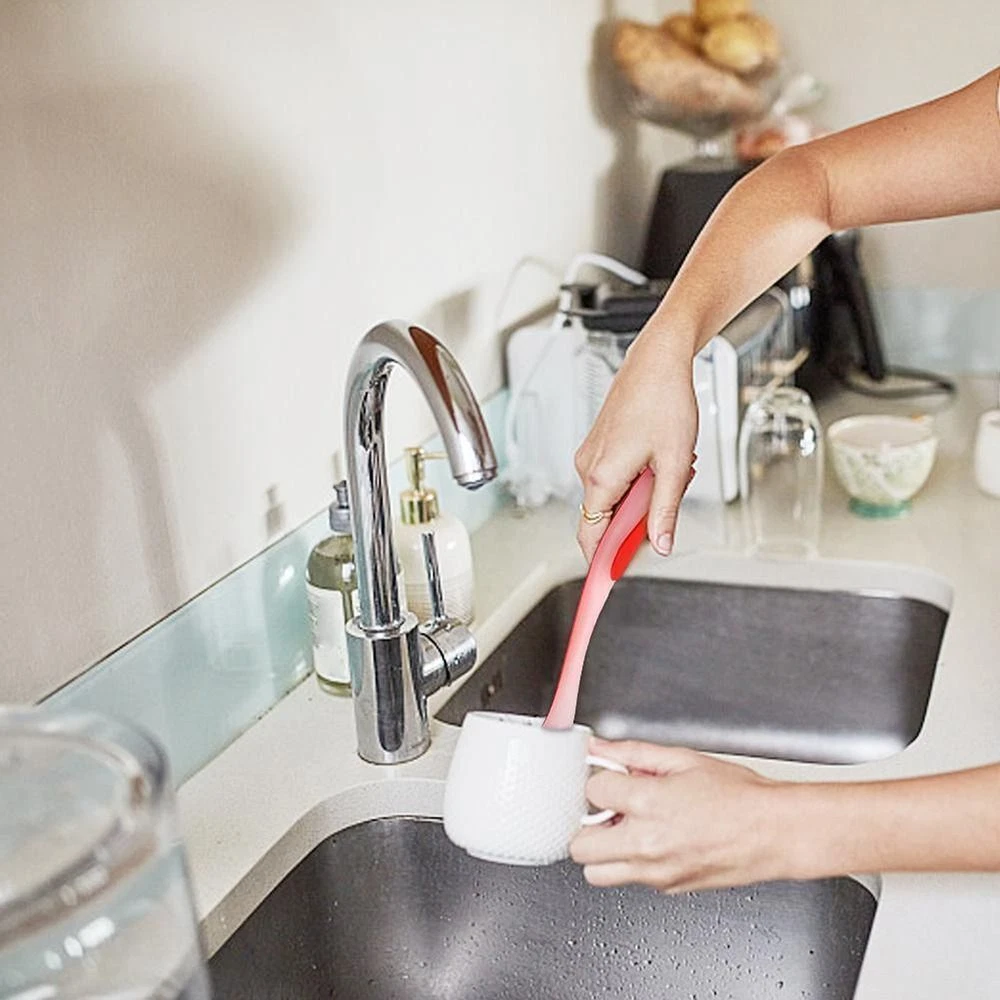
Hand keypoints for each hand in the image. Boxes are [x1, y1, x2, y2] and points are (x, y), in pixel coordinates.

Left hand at [570, 740, 800, 892]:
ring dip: (603, 851)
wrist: (775, 832)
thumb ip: (634, 753)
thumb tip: (601, 749)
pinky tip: (654, 841)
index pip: (592, 792)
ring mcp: (656, 872)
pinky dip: (632, 863)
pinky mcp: (668, 888)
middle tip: (610, 809)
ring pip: (596, 874)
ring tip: (626, 829)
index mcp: (648, 804)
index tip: (613, 778)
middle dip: (589, 823)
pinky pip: (631, 879)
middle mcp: (646, 844)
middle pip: (579, 845)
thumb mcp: (683, 759)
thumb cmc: (740, 796)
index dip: (601, 781)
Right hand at [574, 328, 697, 562]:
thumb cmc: (664, 401)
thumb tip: (659, 545)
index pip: (591, 537)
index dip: (602, 563)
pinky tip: (658, 461)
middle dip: (634, 523)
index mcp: (601, 477)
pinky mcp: (598, 446)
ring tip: (668, 471)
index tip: (610, 581)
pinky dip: (635, 481)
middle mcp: (588, 468)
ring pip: (610, 498)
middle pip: (602, 520)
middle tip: (664, 509)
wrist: (658, 360)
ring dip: (639, 498)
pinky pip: (611, 479)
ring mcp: (590, 456)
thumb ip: (664, 511)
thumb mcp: (675, 465)